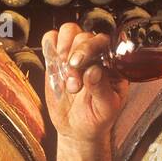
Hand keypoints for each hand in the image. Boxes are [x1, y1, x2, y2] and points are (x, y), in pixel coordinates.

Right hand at [41, 22, 128, 141]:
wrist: (77, 129)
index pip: (103, 42)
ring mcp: (75, 54)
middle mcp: (95, 54)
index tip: (77, 64)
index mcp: (112, 63)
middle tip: (73, 83)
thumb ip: (102, 89)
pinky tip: (54, 65)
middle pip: (83, 36)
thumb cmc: (97, 118)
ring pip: (68, 31)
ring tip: (63, 72)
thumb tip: (94, 70)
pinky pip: (50, 39)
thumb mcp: (105, 109)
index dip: (89, 49)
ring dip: (62, 48)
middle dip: (74, 58)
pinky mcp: (56, 59)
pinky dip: (49, 46)